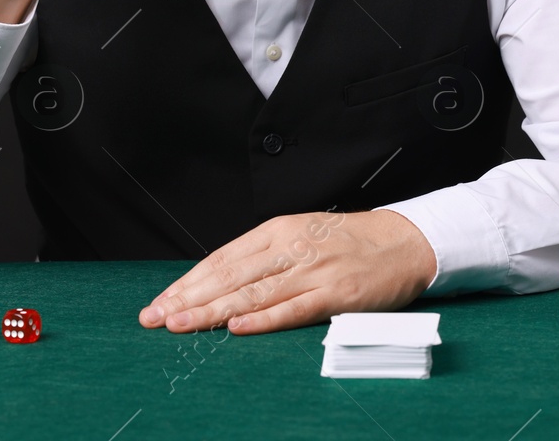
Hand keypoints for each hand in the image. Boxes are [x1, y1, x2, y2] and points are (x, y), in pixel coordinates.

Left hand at [137, 210, 437, 335]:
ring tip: (181, 325)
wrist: (403, 241)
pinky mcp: (336, 294)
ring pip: (252, 293)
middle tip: (155, 317)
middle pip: (229, 275)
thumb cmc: (348, 242)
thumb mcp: (300, 236)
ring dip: (212, 311)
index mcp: (278, 230)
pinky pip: (293, 308)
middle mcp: (290, 247)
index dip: (188, 282)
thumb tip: (218, 281)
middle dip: (187, 299)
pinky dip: (263, 319)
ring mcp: (313, 270)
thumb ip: (263, 256)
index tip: (161, 300)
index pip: (221, 258)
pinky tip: (236, 326)